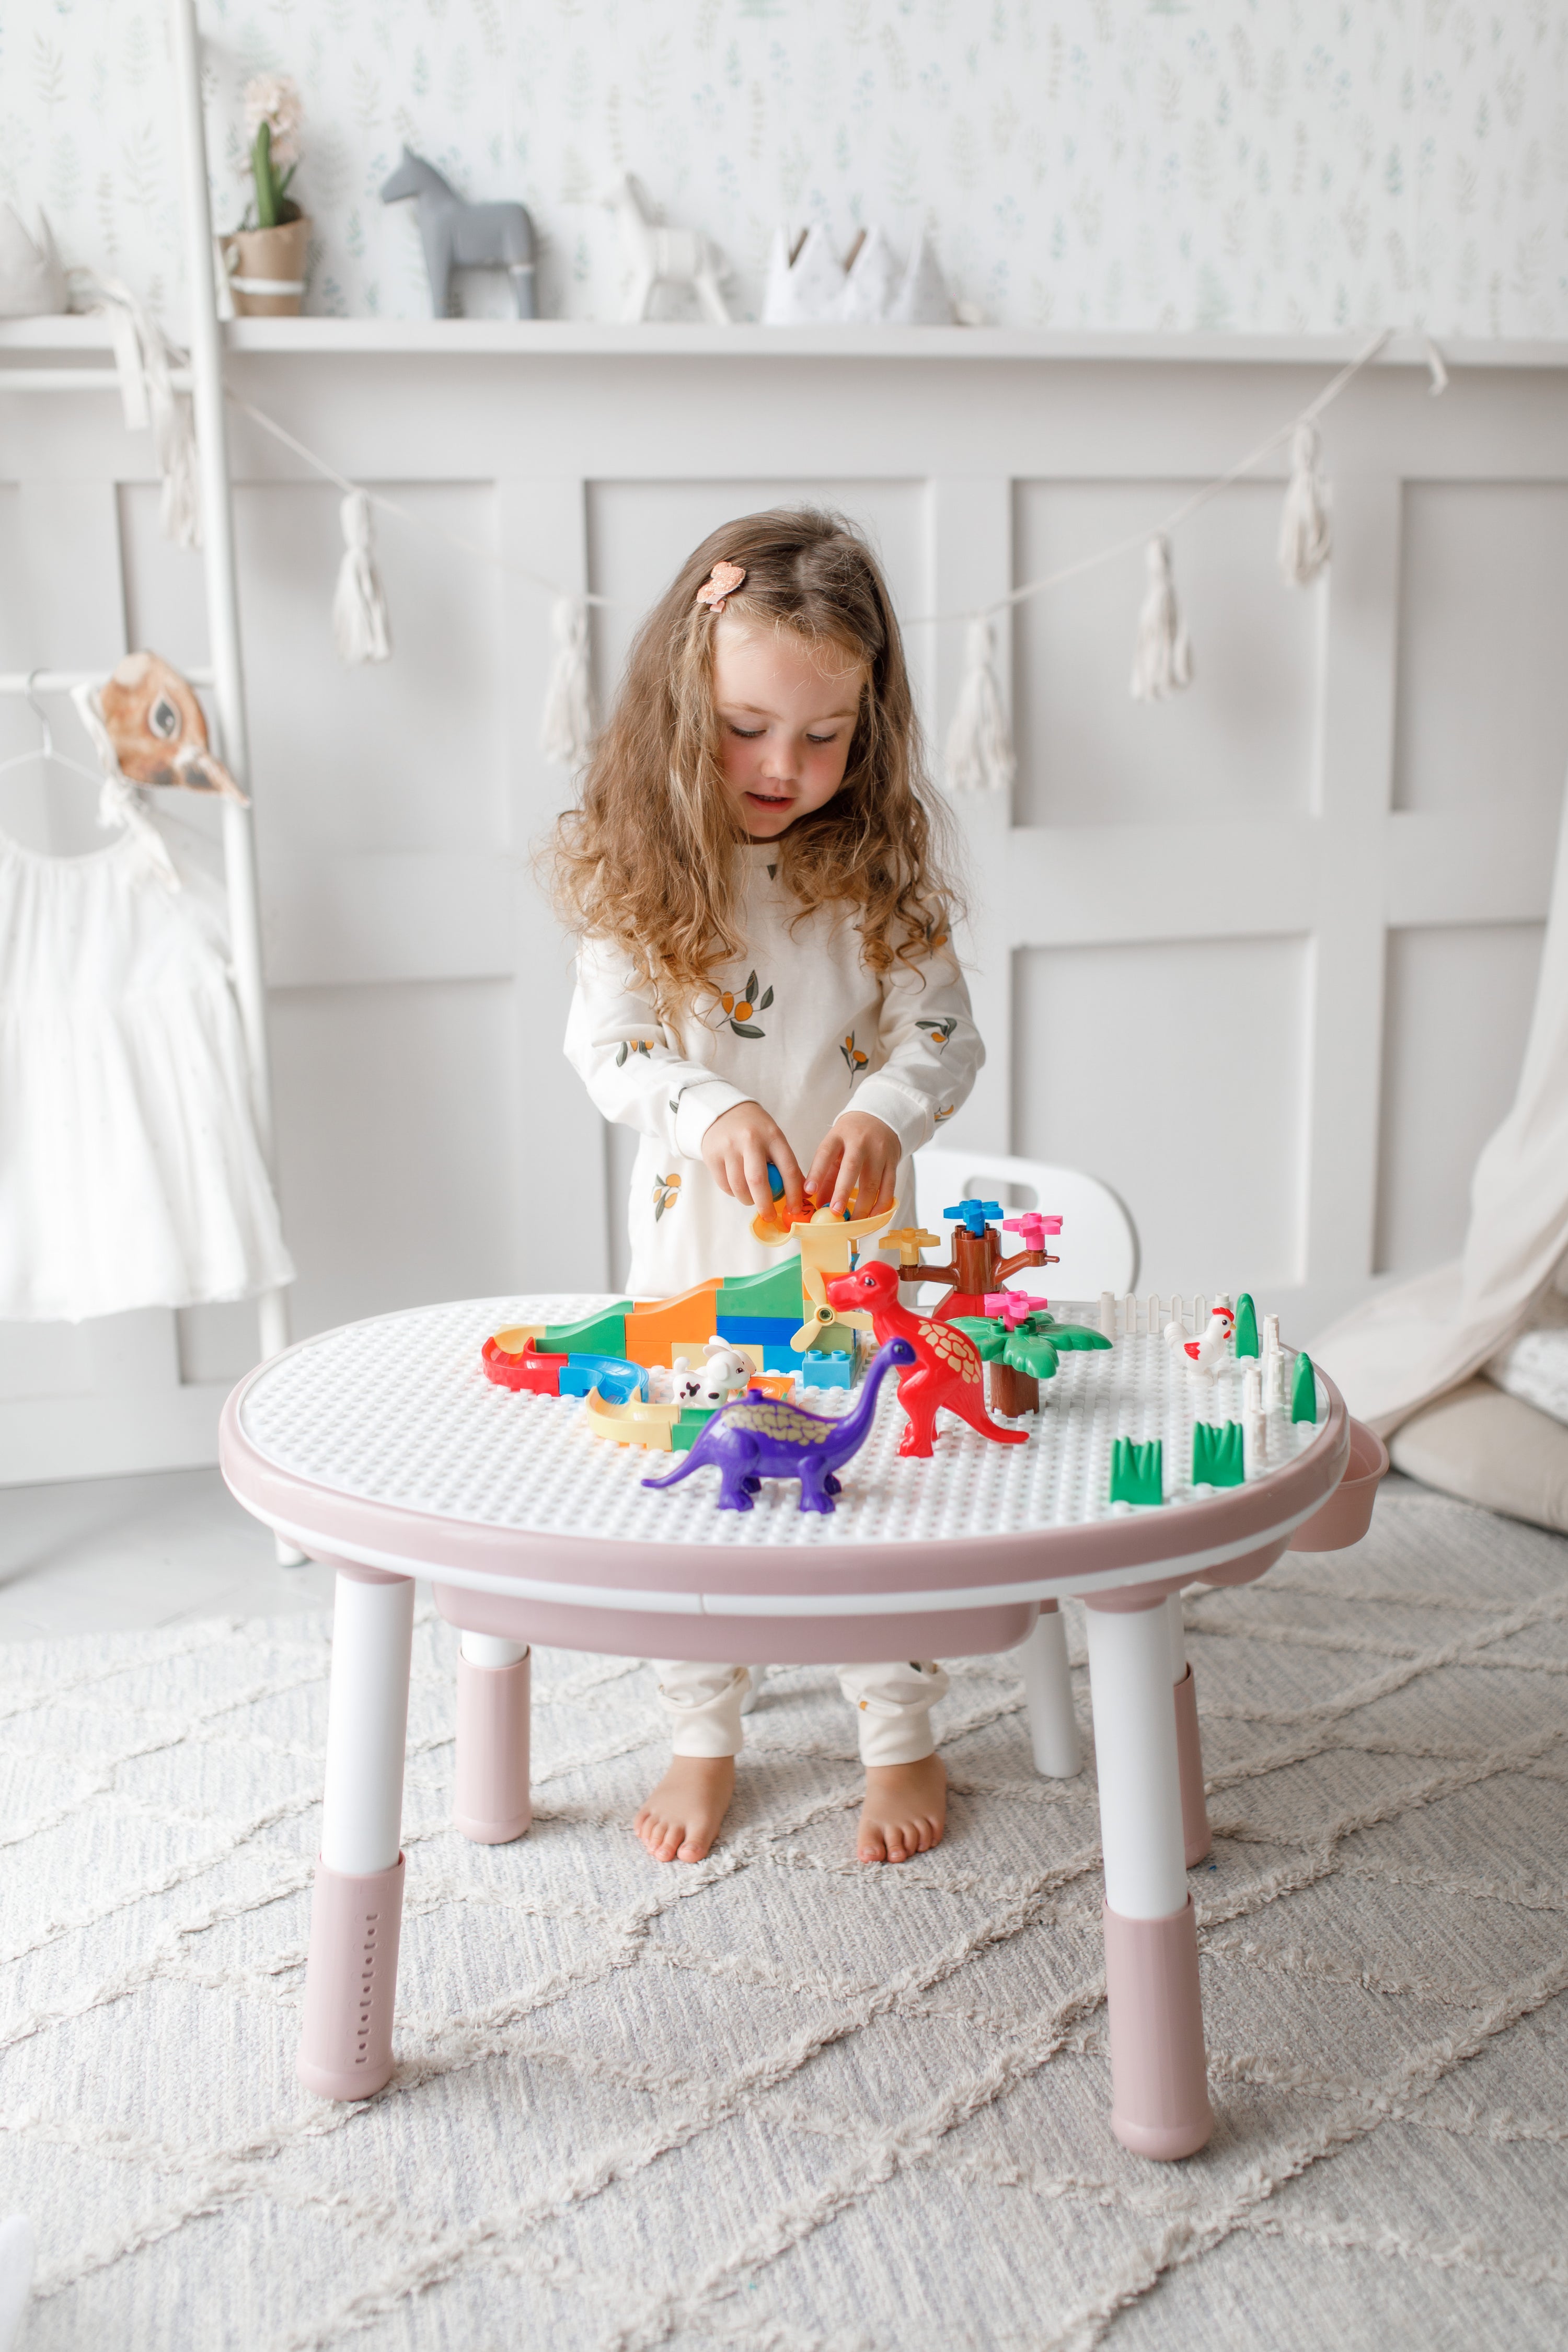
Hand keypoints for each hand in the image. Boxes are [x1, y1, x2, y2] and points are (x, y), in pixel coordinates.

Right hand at [701, 1101, 806, 1216]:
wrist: (722, 1112)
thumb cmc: (755, 1130)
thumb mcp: (773, 1138)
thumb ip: (785, 1163)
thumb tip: (799, 1195)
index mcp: (773, 1135)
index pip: (788, 1169)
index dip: (793, 1193)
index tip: (794, 1209)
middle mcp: (750, 1139)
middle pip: (758, 1181)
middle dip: (765, 1205)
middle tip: (769, 1216)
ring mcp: (729, 1146)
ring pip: (739, 1186)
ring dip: (747, 1200)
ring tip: (751, 1200)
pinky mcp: (712, 1155)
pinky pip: (724, 1184)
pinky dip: (733, 1193)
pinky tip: (737, 1187)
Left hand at [806, 1112, 900, 1218]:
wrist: (880, 1118)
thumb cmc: (851, 1138)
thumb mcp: (835, 1148)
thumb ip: (825, 1174)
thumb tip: (818, 1203)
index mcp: (838, 1137)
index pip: (825, 1153)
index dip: (816, 1172)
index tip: (808, 1191)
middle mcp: (859, 1142)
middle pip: (851, 1168)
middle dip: (842, 1192)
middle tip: (835, 1212)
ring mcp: (878, 1152)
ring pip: (872, 1181)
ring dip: (863, 1205)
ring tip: (854, 1223)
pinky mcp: (892, 1162)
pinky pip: (889, 1186)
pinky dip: (881, 1204)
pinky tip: (873, 1217)